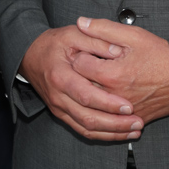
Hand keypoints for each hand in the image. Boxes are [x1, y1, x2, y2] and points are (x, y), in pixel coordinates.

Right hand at [19, 23, 142, 140]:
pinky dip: (102, 135)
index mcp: (60, 76)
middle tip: (138, 122)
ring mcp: (59, 108)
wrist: (30, 55)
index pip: (86, 95)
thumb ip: (96, 40)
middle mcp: (58, 96)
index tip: (129, 106)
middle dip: (115, 124)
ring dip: (112, 133)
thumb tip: (118, 51)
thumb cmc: (53, 44)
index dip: (108, 103)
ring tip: (134, 130)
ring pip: (86, 129)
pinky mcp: (62, 114)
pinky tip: (119, 133)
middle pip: (88, 118)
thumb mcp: (73, 34)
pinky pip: (82, 130)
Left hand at [72, 17, 168, 123]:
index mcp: (111, 75)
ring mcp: (123, 111)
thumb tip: (80, 22)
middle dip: (83, 73)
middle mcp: (114, 96)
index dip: (81, 54)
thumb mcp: (134, 35)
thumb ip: (103, 28)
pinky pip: (110, 116)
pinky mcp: (132, 119)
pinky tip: (114, 92)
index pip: (78, 65)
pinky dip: (107, 105)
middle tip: (93, 63)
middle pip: (82, 86)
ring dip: (93, 90)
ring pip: (94, 103)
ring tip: (101, 77)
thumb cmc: (162, 56)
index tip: (87, 50)